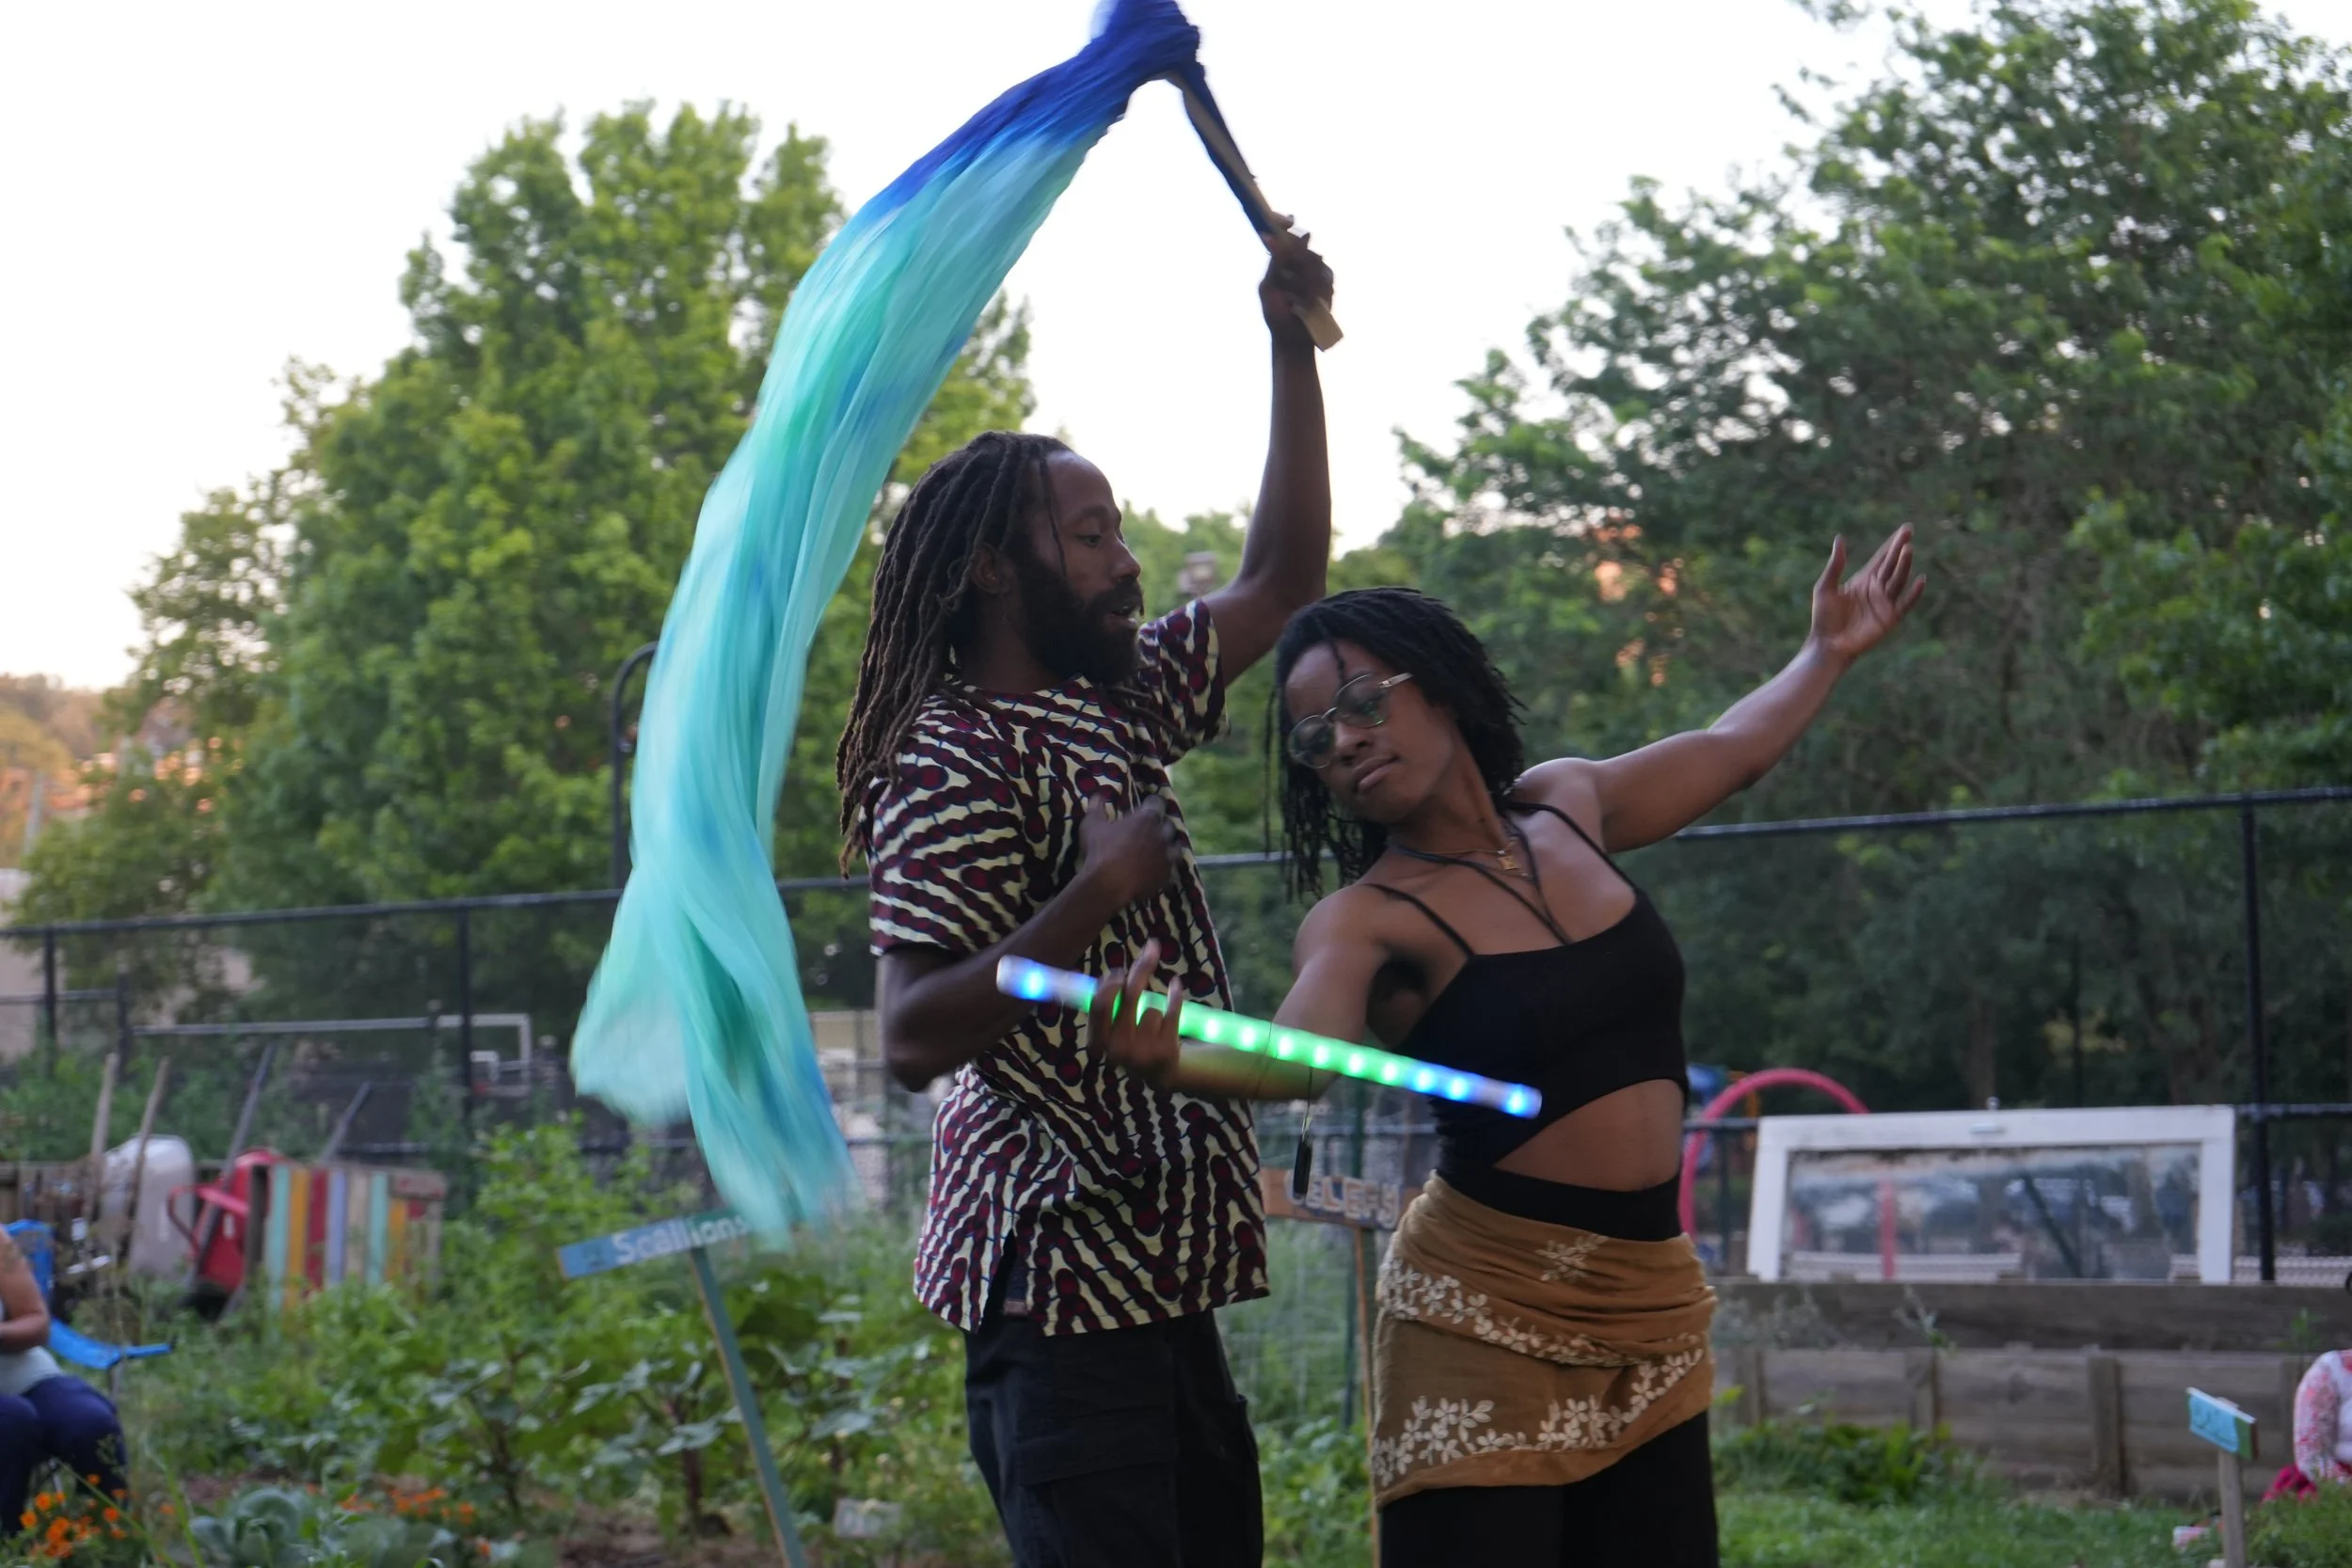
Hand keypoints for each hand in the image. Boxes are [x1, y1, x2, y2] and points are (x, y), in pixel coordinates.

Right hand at [1077, 795, 1178, 908]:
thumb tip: (1097, 795)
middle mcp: (1161, 835)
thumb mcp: (1091, 826)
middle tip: (1151, 829)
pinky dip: (1165, 867)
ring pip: (1176, 847)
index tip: (1148, 804)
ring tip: (1160, 849)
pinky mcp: (1166, 876)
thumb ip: (1096, 809)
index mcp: (1146, 819)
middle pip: (1169, 825)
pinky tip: (1157, 869)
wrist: (1108, 885)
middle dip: (1161, 825)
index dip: (1153, 802)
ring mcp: (1166, 857)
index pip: (1157, 803)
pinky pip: (1170, 869)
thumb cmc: (1100, 851)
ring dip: (1169, 846)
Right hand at [1089, 940, 1184, 1087]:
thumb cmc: (1132, 1041)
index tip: (1119, 971)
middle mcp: (1118, 1049)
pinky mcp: (1166, 1050)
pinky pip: (1172, 1009)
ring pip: (1152, 1006)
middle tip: (1147, 958)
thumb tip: (1112, 969)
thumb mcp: (1115, 1026)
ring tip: (1154, 1021)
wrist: (1160, 1073)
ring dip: (1155, 1005)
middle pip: (1129, 996)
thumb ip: (1113, 999)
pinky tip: (1175, 987)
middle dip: (1139, 972)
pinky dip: (1175, 994)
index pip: (1099, 1005)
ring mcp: (1143, 1051)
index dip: (1109, 983)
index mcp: (1099, 1042)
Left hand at [1259, 230, 1333, 348]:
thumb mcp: (1269, 287)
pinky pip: (1322, 282)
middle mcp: (1303, 263)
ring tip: (1291, 302)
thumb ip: (1274, 263)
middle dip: (1294, 262)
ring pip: (1314, 263)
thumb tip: (1270, 235)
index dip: (1286, 224)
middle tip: (1284, 280)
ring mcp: (1318, 274)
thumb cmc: (1276, 313)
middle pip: (1303, 247)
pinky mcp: (1328, 288)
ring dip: (1299, 284)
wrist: (1291, 340)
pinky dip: (1309, 295)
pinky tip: (1300, 307)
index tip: (1288, 219)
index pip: (1287, 235)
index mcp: (1285, 261)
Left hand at [1809, 525, 1925, 665]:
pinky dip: (1914, 593)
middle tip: (1909, 532)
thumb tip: (1840, 538)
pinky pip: (1905, 603)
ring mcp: (1884, 603)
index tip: (1905, 529)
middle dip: (1900, 549)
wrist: (1827, 644)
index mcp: (1863, 580)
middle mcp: (1877, 589)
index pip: (1882, 558)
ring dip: (1904, 565)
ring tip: (1908, 550)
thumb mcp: (1825, 587)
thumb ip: (1835, 565)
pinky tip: (1921, 580)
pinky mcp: (1889, 618)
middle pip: (1892, 565)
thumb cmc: (1823, 618)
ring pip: (1898, 580)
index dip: (1892, 544)